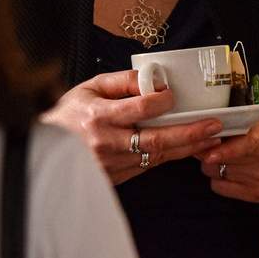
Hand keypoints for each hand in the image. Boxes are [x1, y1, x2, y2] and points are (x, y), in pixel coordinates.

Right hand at [42, 70, 223, 184]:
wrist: (45, 149)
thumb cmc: (68, 114)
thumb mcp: (90, 88)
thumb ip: (121, 81)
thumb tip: (151, 80)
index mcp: (98, 117)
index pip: (139, 110)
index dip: (161, 102)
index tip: (172, 96)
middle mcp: (106, 144)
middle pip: (156, 141)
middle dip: (189, 133)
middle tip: (213, 126)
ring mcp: (112, 165)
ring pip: (156, 157)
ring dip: (186, 148)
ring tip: (210, 138)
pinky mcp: (116, 178)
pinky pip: (148, 166)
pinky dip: (169, 157)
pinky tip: (187, 148)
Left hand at [197, 93, 258, 204]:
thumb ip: (254, 98)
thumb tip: (231, 88)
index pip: (239, 143)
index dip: (218, 145)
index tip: (206, 143)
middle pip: (218, 157)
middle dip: (205, 148)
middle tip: (204, 142)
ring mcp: (258, 178)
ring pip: (214, 171)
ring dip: (211, 163)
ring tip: (217, 155)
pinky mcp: (255, 194)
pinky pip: (221, 188)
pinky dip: (218, 179)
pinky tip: (226, 171)